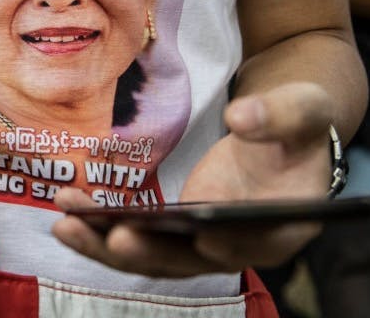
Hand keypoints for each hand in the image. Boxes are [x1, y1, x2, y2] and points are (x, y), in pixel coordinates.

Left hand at [51, 82, 331, 276]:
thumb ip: (279, 114)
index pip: (254, 242)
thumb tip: (243, 117)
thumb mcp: (303, 108)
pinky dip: (101, 233)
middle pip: (191, 260)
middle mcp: (239, 245)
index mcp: (282, 224)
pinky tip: (68, 213)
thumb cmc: (296, 124)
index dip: (227, 243)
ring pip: (154, 258)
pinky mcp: (176, 234)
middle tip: (112, 234)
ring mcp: (204, 245)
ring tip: (66, 224)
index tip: (201, 234)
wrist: (279, 132)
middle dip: (148, 251)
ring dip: (108, 246)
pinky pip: (138, 241)